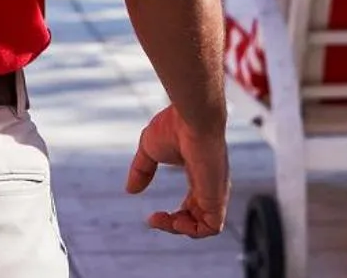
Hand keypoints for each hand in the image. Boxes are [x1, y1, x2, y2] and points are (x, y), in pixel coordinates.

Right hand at [127, 105, 228, 237]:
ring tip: (163, 220)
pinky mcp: (216, 196)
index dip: (172, 216)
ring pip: (205, 227)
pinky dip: (192, 230)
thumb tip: (130, 190)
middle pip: (197, 220)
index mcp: (198, 177)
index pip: (192, 207)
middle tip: (153, 219)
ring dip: (181, 229)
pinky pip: (211, 227)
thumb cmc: (174, 126)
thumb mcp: (150, 150)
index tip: (150, 215)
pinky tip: (174, 219)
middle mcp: (209, 188)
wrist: (192, 117)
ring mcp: (214, 193)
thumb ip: (141, 171)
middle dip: (174, 225)